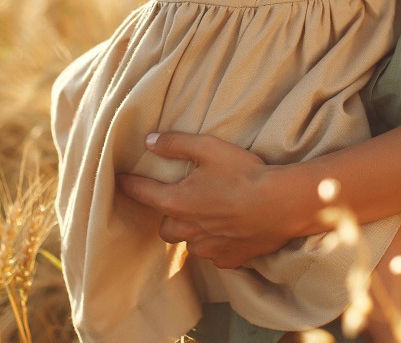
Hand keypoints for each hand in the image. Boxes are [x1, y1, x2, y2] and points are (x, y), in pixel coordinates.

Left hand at [116, 132, 297, 268]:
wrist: (282, 204)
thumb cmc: (245, 173)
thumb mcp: (209, 148)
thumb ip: (176, 144)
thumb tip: (149, 141)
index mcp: (178, 201)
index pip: (143, 194)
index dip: (129, 185)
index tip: (118, 180)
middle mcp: (188, 230)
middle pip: (165, 227)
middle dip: (167, 215)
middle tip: (179, 200)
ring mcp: (209, 248)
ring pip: (189, 242)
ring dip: (192, 230)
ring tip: (208, 215)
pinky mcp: (229, 259)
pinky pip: (214, 254)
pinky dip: (216, 243)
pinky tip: (229, 229)